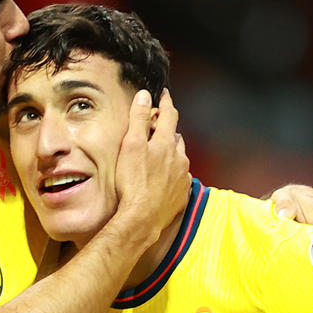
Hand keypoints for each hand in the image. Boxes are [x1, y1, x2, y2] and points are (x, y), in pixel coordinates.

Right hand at [110, 89, 190, 245]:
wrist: (142, 218)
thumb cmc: (133, 183)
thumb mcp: (130, 146)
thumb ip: (138, 119)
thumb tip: (144, 96)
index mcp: (166, 143)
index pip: (169, 115)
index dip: (166, 102)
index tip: (164, 94)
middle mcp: (179, 158)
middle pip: (175, 136)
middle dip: (167, 130)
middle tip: (156, 129)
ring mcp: (182, 177)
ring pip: (179, 157)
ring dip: (171, 152)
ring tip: (159, 155)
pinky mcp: (182, 194)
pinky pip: (180, 177)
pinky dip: (173, 173)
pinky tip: (163, 178)